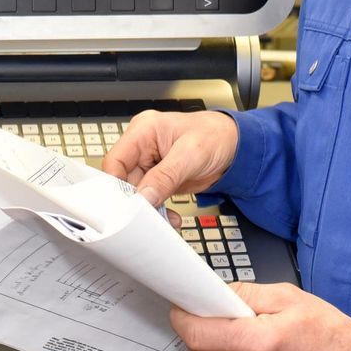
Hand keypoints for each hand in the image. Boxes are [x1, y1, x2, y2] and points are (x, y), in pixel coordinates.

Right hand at [100, 109, 237, 206]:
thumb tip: (143, 197)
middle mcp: (142, 147)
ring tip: (164, 219)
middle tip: (146, 218)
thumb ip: (165, 176)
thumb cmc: (215, 136)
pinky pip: (150, 199)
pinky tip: (171, 217)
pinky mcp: (158, 178)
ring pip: (136, 194)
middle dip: (135, 202)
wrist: (234, 147)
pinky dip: (159, 210)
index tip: (124, 207)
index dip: (115, 185)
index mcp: (143, 130)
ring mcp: (150, 164)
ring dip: (149, 210)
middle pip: (123, 181)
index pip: (115, 160)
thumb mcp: (191, 154)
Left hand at [170, 281, 350, 350]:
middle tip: (214, 309)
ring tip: (236, 330)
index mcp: (258, 344)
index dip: (183, 314)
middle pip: (196, 348)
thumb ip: (246, 293)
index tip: (184, 302)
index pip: (196, 332)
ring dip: (209, 344)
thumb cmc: (330, 335)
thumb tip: (217, 292)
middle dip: (197, 325)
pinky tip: (243, 349)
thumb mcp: (289, 297)